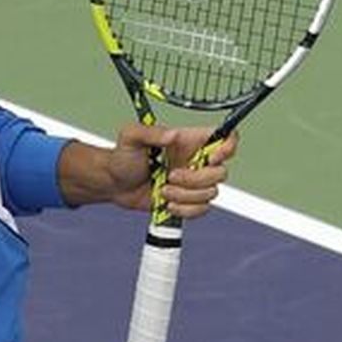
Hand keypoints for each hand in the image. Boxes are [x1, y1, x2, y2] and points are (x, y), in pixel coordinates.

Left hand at [103, 124, 234, 218]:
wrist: (113, 185)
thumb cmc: (122, 157)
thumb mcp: (131, 137)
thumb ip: (150, 132)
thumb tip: (172, 135)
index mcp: (190, 140)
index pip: (226, 138)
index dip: (227, 148)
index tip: (211, 157)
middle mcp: (196, 160)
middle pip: (221, 172)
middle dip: (196, 179)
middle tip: (170, 176)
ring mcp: (194, 182)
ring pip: (211, 193)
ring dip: (186, 196)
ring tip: (162, 190)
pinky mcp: (188, 201)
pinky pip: (202, 209)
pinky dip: (185, 210)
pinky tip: (167, 204)